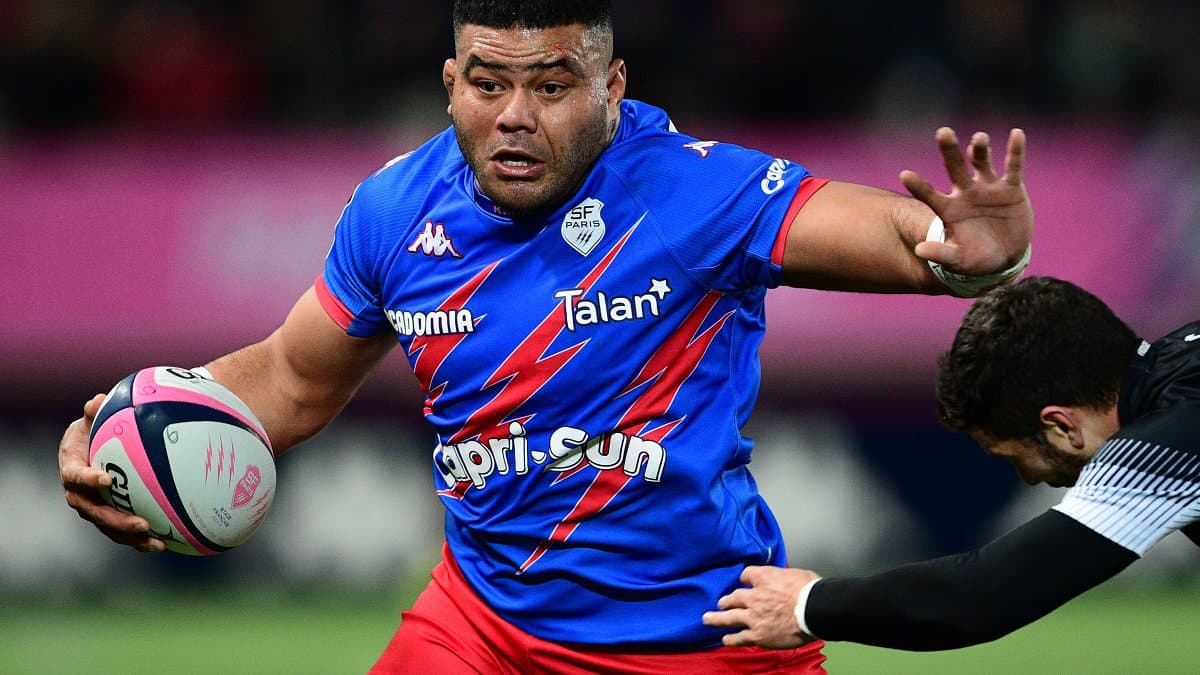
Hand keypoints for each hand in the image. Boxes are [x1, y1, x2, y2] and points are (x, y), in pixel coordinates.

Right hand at [59, 394, 164, 552]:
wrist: (90, 447)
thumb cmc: (93, 428)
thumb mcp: (91, 417)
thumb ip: (94, 410)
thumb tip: (100, 399)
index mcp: (71, 468)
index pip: (75, 477)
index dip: (87, 480)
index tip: (106, 479)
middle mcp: (79, 494)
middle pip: (94, 513)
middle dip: (117, 521)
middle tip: (142, 524)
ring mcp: (93, 508)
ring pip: (110, 528)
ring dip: (132, 538)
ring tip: (158, 543)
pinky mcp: (109, 517)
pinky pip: (124, 531)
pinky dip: (143, 539)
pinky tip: (168, 542)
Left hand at [702, 566, 820, 648]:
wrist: (813, 610)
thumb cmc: (811, 590)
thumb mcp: (796, 573)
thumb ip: (785, 577)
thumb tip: (788, 579)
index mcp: (764, 577)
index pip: (747, 574)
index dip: (745, 578)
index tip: (744, 581)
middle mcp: (754, 596)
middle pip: (734, 596)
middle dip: (726, 600)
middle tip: (721, 602)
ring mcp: (753, 616)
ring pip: (730, 617)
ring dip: (717, 618)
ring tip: (708, 619)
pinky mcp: (758, 634)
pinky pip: (740, 637)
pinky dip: (731, 639)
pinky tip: (725, 639)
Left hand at [906, 127, 1032, 275]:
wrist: (1006, 256)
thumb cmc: (976, 258)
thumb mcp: (958, 259)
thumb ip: (941, 254)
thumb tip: (919, 251)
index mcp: (949, 209)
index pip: (929, 195)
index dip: (918, 186)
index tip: (904, 175)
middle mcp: (966, 193)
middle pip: (955, 168)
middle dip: (949, 151)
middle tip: (943, 132)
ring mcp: (988, 188)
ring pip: (982, 162)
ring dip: (980, 149)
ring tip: (979, 138)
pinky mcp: (1012, 188)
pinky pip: (1014, 167)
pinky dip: (1016, 152)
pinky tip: (1017, 134)